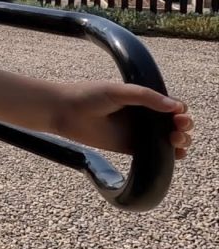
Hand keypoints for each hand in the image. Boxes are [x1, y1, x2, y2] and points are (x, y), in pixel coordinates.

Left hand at [54, 81, 192, 158]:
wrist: (64, 111)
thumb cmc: (88, 95)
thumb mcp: (117, 91)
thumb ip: (144, 97)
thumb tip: (175, 106)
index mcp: (142, 99)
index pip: (171, 106)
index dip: (180, 111)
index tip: (179, 115)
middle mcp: (143, 116)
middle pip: (173, 123)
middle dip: (184, 127)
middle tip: (179, 127)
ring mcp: (137, 132)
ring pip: (167, 139)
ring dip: (180, 141)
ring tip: (177, 140)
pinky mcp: (129, 147)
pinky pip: (154, 154)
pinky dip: (168, 157)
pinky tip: (175, 156)